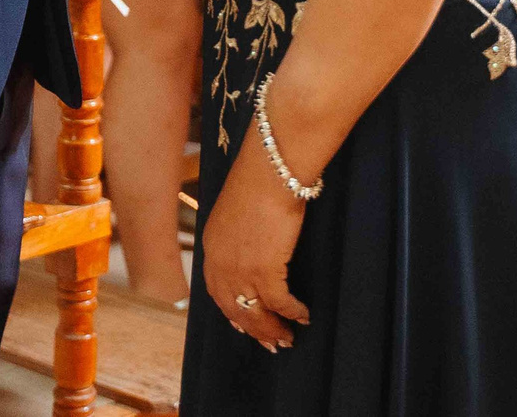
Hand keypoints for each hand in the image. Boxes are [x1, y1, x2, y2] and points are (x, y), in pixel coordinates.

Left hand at [200, 139, 311, 350]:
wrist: (268, 172)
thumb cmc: (257, 182)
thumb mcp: (235, 210)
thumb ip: (237, 233)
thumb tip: (252, 244)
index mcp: (212, 247)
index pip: (217, 290)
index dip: (231, 310)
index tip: (242, 324)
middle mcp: (221, 264)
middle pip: (235, 309)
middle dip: (254, 329)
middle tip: (270, 343)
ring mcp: (241, 270)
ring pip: (256, 313)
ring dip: (273, 330)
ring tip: (287, 340)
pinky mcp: (265, 271)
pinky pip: (280, 303)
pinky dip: (293, 312)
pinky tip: (304, 316)